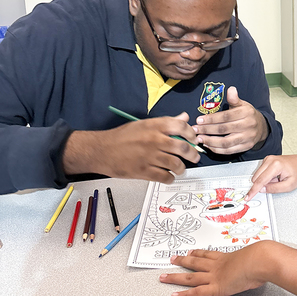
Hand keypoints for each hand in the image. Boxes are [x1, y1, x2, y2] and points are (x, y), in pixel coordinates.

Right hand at [62, 112, 200, 183]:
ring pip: (176, 164)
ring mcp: (149, 156)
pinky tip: (169, 177)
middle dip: (192, 154)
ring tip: (181, 169)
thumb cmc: (122, 136)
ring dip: (182, 168)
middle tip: (194, 157)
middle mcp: (154, 140)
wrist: (102, 150)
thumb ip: (166, 122)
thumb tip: (184, 118)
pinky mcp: (144, 171)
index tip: (193, 139)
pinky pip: (165, 177)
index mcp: (154, 126)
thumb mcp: (144, 124)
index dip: (191, 134)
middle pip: (183, 147)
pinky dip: (170, 178)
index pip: (181, 126)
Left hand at [160, 242, 270, 295]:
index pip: (208, 254)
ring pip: (190, 277)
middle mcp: (217, 265)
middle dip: (182, 260)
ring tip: (163, 277)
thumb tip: (266, 259)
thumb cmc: (261, 258)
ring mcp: (214, 276)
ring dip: (175, 276)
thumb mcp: (257, 257)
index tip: (191, 251)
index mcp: (227, 257)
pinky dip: (184, 295)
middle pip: (195, 262)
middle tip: (172, 259)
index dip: (198, 253)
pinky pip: (196, 292)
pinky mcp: (216, 288)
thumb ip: (255, 261)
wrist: (260, 260)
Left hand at [194, 86, 268, 154]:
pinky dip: (217, 149)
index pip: (226, 116)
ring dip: (210, 141)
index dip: (211, 119)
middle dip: (207, 130)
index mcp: (246, 113)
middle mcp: (247, 125)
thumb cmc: (248, 115)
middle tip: (195, 130)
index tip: (199, 120)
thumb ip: (234, 99)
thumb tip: (231, 89)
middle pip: (224, 129)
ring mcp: (247, 138)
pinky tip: (208, 145)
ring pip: (226, 142)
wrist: (262, 128)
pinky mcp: (245, 147)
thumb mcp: (243, 104)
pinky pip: (229, 150)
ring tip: (200, 139)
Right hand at [245, 153, 296, 199]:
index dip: (253, 191)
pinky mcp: (267, 160)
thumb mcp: (289, 185)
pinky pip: (261, 172)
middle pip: (256, 178)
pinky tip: (276, 176)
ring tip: (278, 178)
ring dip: (266, 180)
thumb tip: (262, 189)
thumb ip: (274, 189)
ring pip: (258, 175)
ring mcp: (268, 158)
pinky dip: (267, 177)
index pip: (260, 181)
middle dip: (264, 184)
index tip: (247, 197)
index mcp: (275, 165)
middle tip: (277, 183)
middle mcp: (270, 160)